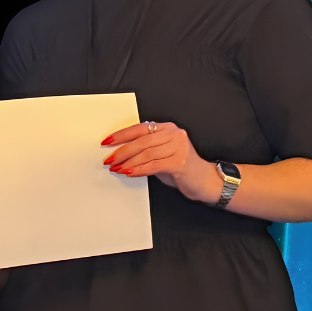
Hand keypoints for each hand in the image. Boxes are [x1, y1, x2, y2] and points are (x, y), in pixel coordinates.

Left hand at [102, 121, 222, 203]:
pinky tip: (129, 173)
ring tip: (117, 168)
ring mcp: (178, 147)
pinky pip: (153, 165)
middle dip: (122, 152)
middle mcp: (174, 134)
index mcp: (167, 128)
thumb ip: (145, 150)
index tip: (107, 142)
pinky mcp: (179, 162)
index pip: (139, 128)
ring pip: (146, 154)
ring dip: (128, 163)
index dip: (121, 135)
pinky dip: (139, 170)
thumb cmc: (180, 168)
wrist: (204, 181)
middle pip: (141, 141)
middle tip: (109, 160)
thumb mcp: (161, 154)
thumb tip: (120, 154)